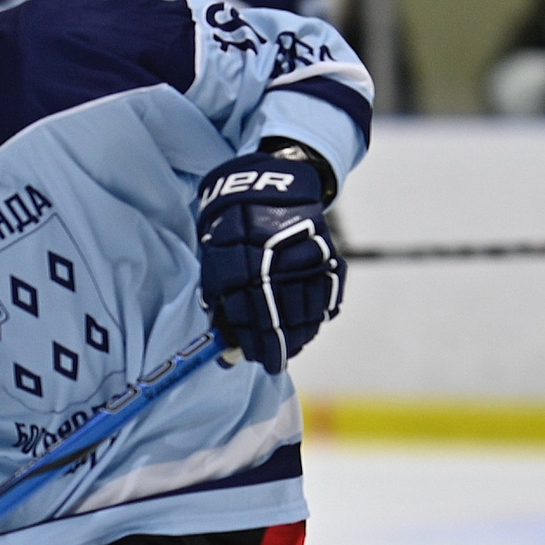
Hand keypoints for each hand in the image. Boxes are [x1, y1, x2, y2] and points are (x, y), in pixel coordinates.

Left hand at [196, 145, 344, 375]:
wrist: (269, 184)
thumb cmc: (233, 227)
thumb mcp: (216, 260)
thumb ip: (221, 303)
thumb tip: (227, 348)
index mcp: (240, 261)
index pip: (250, 315)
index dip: (254, 342)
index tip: (254, 358)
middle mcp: (274, 259)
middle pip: (282, 316)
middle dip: (278, 344)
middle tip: (275, 360)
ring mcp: (304, 255)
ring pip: (308, 308)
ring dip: (300, 333)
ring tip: (292, 347)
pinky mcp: (326, 251)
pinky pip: (329, 292)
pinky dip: (321, 312)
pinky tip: (311, 324)